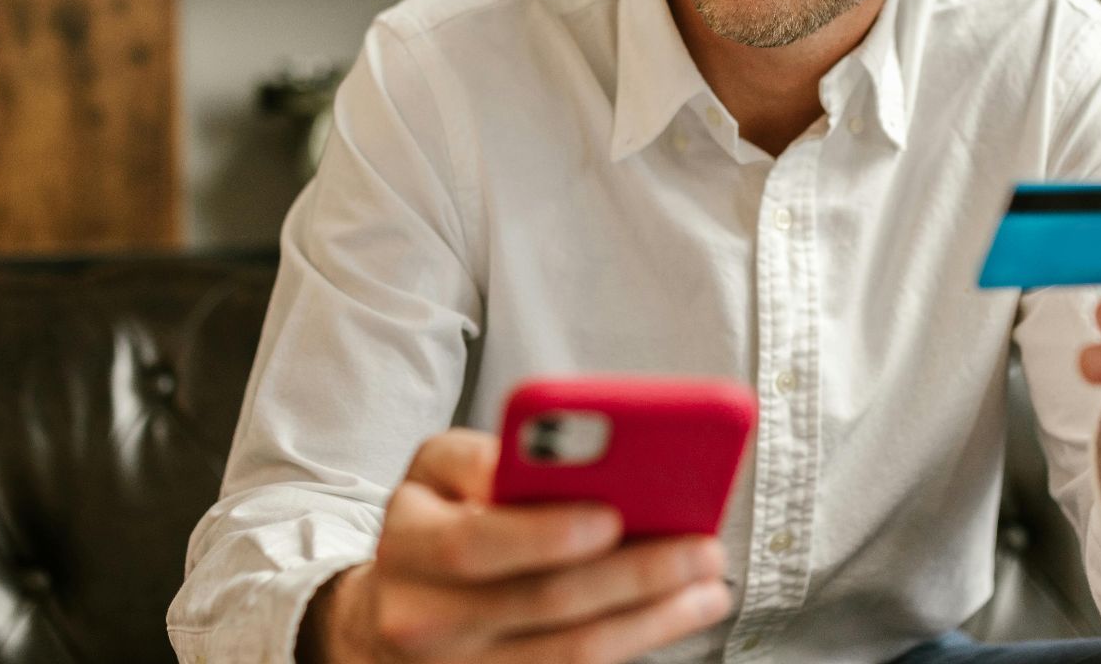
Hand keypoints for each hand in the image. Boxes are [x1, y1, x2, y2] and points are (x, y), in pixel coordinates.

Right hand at [302, 429, 730, 663]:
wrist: (390, 614)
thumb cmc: (434, 522)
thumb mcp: (437, 472)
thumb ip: (484, 457)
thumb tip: (557, 462)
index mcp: (408, 544)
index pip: (474, 543)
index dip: (546, 533)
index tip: (614, 514)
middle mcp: (423, 619)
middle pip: (542, 602)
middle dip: (633, 573)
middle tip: (702, 548)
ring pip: (569, 651)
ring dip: (652, 618)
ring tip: (709, 585)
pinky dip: (633, 642)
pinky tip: (676, 613)